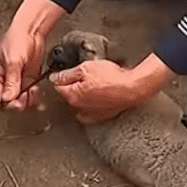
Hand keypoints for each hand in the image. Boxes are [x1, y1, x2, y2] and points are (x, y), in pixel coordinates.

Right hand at [0, 0, 65, 111]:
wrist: (33, 31)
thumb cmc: (17, 39)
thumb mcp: (13, 60)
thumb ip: (11, 80)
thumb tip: (6, 98)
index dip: (6, 101)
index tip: (14, 101)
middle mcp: (7, 80)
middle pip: (10, 100)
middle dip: (17, 103)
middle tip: (25, 100)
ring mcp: (19, 80)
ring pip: (21, 100)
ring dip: (27, 102)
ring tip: (32, 97)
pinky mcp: (30, 80)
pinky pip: (30, 94)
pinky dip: (34, 98)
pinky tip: (37, 97)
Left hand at [50, 56, 171, 123]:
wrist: (132, 88)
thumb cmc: (112, 78)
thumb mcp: (86, 68)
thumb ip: (67, 74)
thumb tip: (55, 78)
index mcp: (73, 96)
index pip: (57, 86)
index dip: (62, 76)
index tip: (68, 72)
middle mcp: (79, 109)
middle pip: (68, 95)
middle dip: (73, 85)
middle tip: (87, 76)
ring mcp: (90, 115)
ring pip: (79, 102)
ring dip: (83, 94)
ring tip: (96, 84)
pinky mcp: (100, 117)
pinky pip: (90, 108)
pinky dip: (93, 102)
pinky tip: (101, 93)